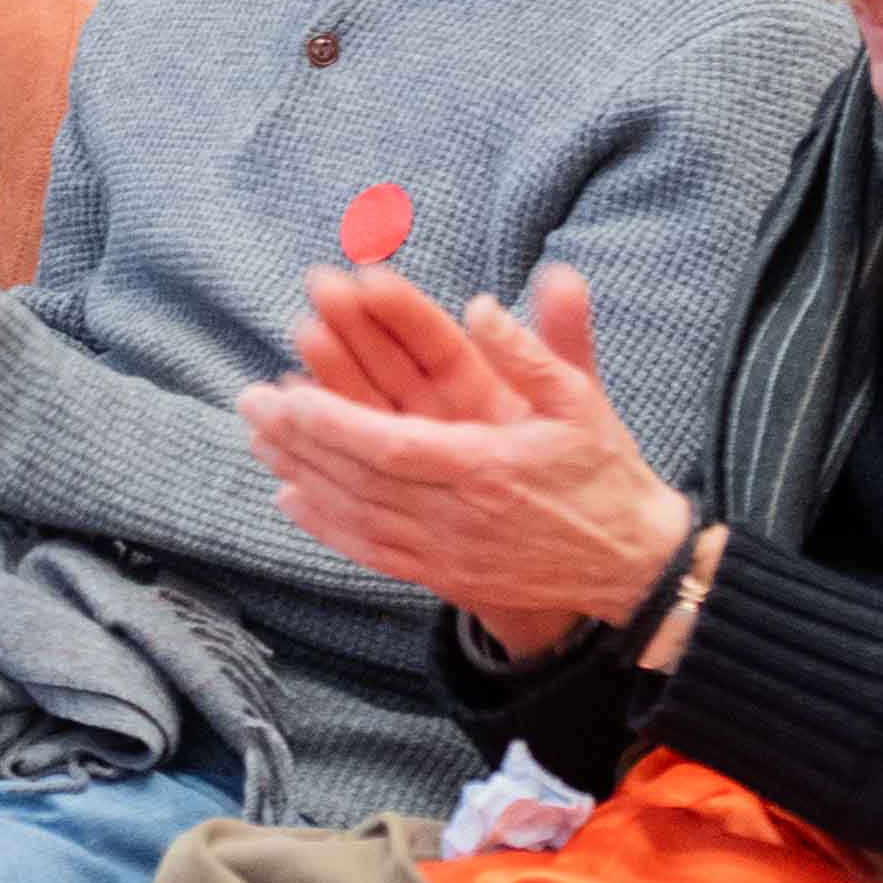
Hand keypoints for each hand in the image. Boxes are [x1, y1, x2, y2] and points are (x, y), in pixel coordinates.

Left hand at [237, 264, 691, 659]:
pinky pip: (372, 552)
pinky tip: (292, 498)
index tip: (288, 394)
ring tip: (258, 438)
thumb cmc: (604, 472)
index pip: (392, 445)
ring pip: (356, 517)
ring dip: (302, 476)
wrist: (631, 564)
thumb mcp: (582, 402)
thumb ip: (532, 353)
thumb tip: (481, 304)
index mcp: (487, 467)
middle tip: (250, 401)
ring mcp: (448, 554)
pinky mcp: (445, 578)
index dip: (334, 422)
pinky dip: (326, 526)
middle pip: (358, 481)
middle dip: (299, 440)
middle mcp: (459, 517)